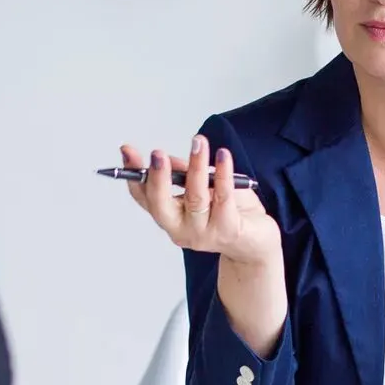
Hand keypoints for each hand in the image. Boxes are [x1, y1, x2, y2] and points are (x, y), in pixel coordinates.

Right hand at [121, 138, 279, 265]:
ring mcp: (203, 233)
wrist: (257, 241)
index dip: (134, 174)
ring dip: (195, 166)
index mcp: (170, 218)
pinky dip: (223, 174)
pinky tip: (223, 156)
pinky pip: (224, 197)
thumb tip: (169, 158)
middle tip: (157, 154)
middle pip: (161, 205)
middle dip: (158, 178)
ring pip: (195, 198)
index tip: (128, 151)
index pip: (144, 198)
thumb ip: (185, 175)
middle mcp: (181, 229)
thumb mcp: (203, 188)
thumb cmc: (229, 212)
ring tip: (198, 142)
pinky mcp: (228, 230)